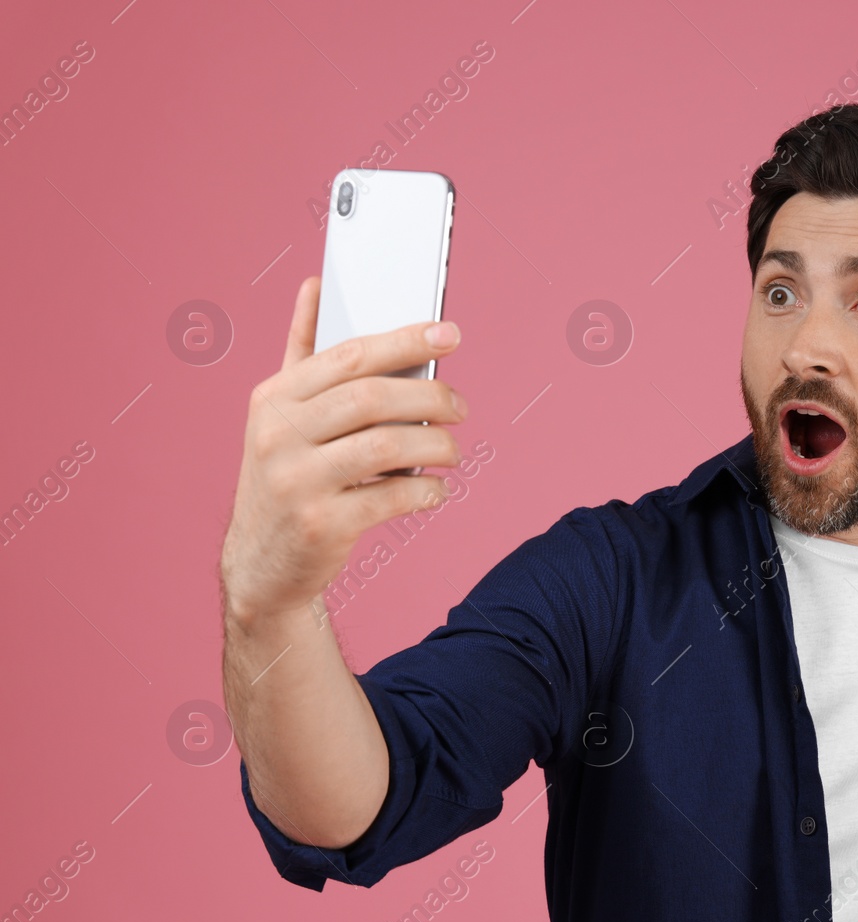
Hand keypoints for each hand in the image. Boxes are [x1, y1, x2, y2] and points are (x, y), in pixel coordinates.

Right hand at [220, 276, 467, 624]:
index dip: (405, 339)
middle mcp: (278, 435)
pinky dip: (427, 489)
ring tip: (453, 449)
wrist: (261, 566)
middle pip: (373, 397)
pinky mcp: (322, 523)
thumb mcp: (279, 415)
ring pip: (388, 445)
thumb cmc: (286, 478)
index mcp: (273, 398)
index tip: (450, 333)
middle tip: (461, 406)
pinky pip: (394, 495)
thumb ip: (301, 352)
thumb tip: (316, 285)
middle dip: (431, 396)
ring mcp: (296, 481)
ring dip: (437, 444)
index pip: (348, 355)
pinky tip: (436, 489)